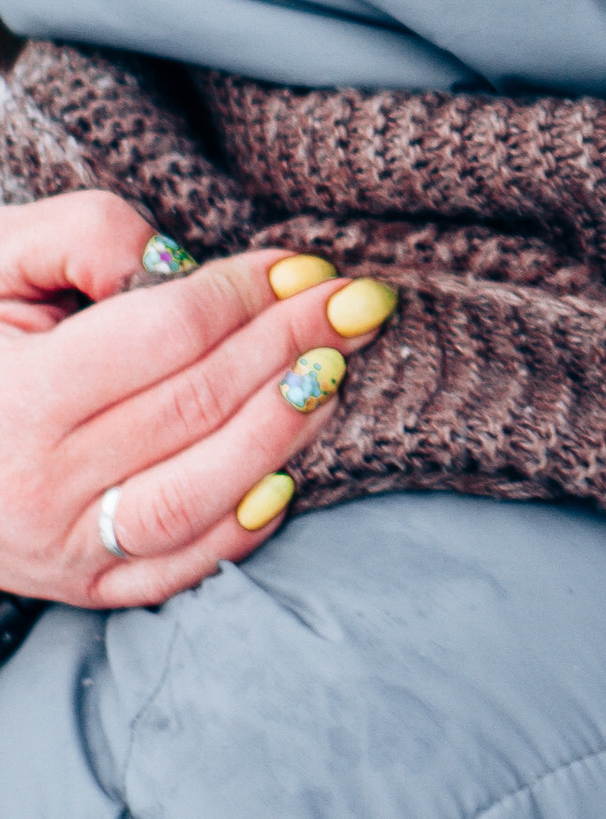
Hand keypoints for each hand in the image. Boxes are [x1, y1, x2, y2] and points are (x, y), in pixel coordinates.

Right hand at [0, 192, 397, 609]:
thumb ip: (82, 233)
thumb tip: (177, 264)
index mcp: (13, 395)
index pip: (166, 335)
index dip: (247, 294)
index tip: (305, 264)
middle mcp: (37, 482)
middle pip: (199, 407)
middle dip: (293, 346)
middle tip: (358, 303)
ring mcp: (59, 546)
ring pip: (201, 495)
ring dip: (286, 431)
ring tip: (334, 373)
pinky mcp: (80, 585)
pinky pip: (179, 568)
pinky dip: (245, 526)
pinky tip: (289, 469)